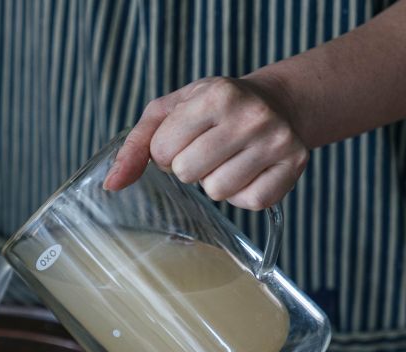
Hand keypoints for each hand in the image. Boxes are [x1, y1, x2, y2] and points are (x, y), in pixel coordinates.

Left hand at [103, 76, 308, 209]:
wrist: (276, 102)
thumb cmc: (213, 109)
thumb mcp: (170, 112)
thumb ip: (135, 146)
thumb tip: (110, 185)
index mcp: (216, 95)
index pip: (162, 150)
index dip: (165, 152)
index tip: (183, 138)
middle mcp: (250, 115)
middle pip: (188, 173)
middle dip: (188, 167)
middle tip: (205, 149)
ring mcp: (276, 140)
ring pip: (218, 191)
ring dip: (214, 181)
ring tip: (228, 158)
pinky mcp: (294, 165)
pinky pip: (250, 202)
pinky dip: (243, 193)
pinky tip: (249, 169)